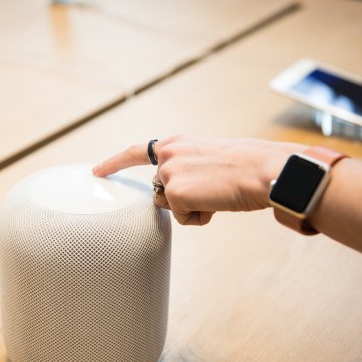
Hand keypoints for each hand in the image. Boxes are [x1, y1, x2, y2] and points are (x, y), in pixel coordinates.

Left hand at [93, 135, 303, 225]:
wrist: (265, 169)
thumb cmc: (248, 165)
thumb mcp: (211, 157)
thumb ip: (187, 168)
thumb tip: (173, 193)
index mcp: (177, 143)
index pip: (137, 152)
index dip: (115, 163)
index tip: (96, 170)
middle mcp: (167, 155)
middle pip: (160, 191)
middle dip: (182, 198)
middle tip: (215, 188)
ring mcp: (168, 174)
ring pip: (170, 206)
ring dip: (192, 208)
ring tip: (218, 192)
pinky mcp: (174, 194)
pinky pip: (181, 219)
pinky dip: (201, 217)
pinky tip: (218, 202)